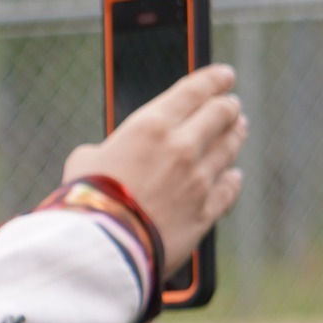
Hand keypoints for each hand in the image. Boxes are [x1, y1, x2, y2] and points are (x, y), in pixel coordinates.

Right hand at [63, 64, 246, 270]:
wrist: (101, 248)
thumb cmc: (84, 201)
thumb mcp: (84, 162)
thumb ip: (108, 150)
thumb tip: (109, 156)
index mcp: (150, 126)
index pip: (194, 91)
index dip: (214, 79)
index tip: (225, 75)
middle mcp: (181, 148)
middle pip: (220, 115)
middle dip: (228, 106)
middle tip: (230, 105)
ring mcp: (198, 181)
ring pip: (229, 149)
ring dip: (235, 136)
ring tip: (238, 129)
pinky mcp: (205, 213)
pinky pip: (228, 190)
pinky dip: (233, 180)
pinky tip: (234, 176)